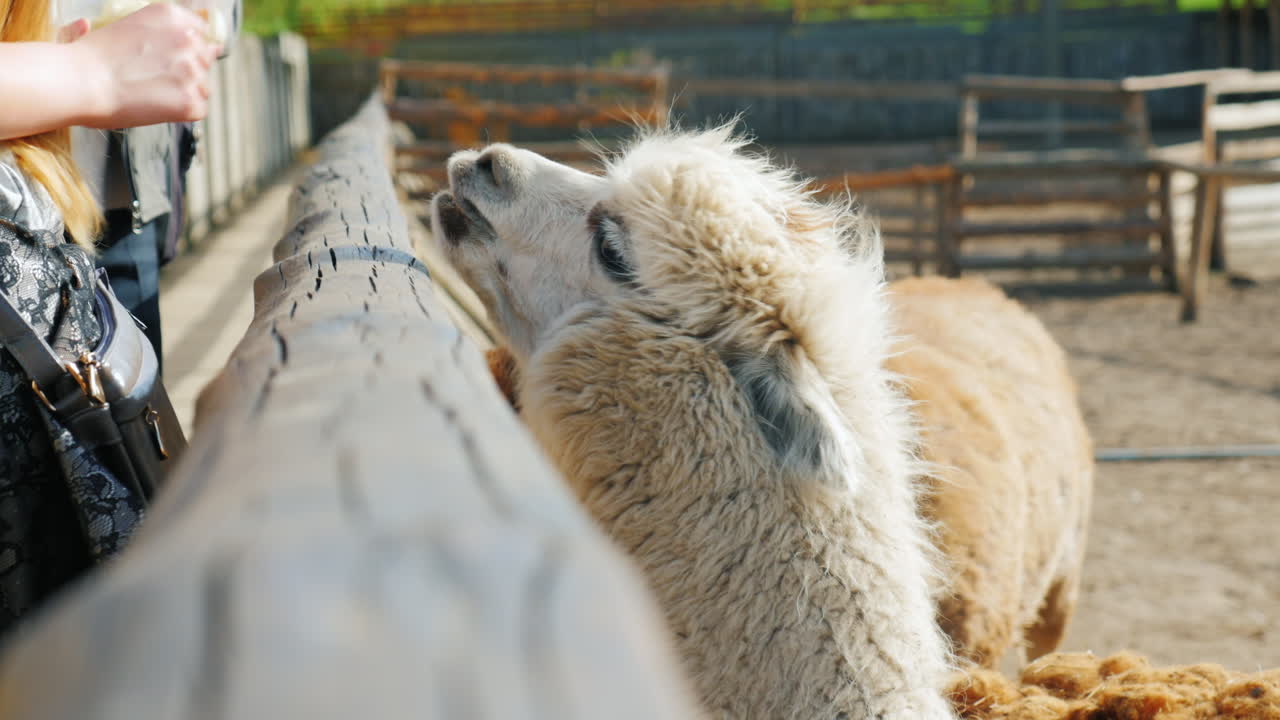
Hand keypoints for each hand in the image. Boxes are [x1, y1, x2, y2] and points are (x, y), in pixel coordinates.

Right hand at [69, 3, 219, 127]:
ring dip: (184, 92)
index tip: (167, 59)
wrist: (78, 81)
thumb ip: (169, 32)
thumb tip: (214, 45)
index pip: (201, 34)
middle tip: (151, 78)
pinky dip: (180, 113)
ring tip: (150, 93)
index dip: (184, 50)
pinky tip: (154, 107)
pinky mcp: (190, 101)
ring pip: (204, 87)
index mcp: (172, 16)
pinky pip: (198, 110)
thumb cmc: (94, 57)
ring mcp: (191, 71)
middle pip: (204, 61)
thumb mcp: (132, 27)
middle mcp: (187, 40)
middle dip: (185, 71)